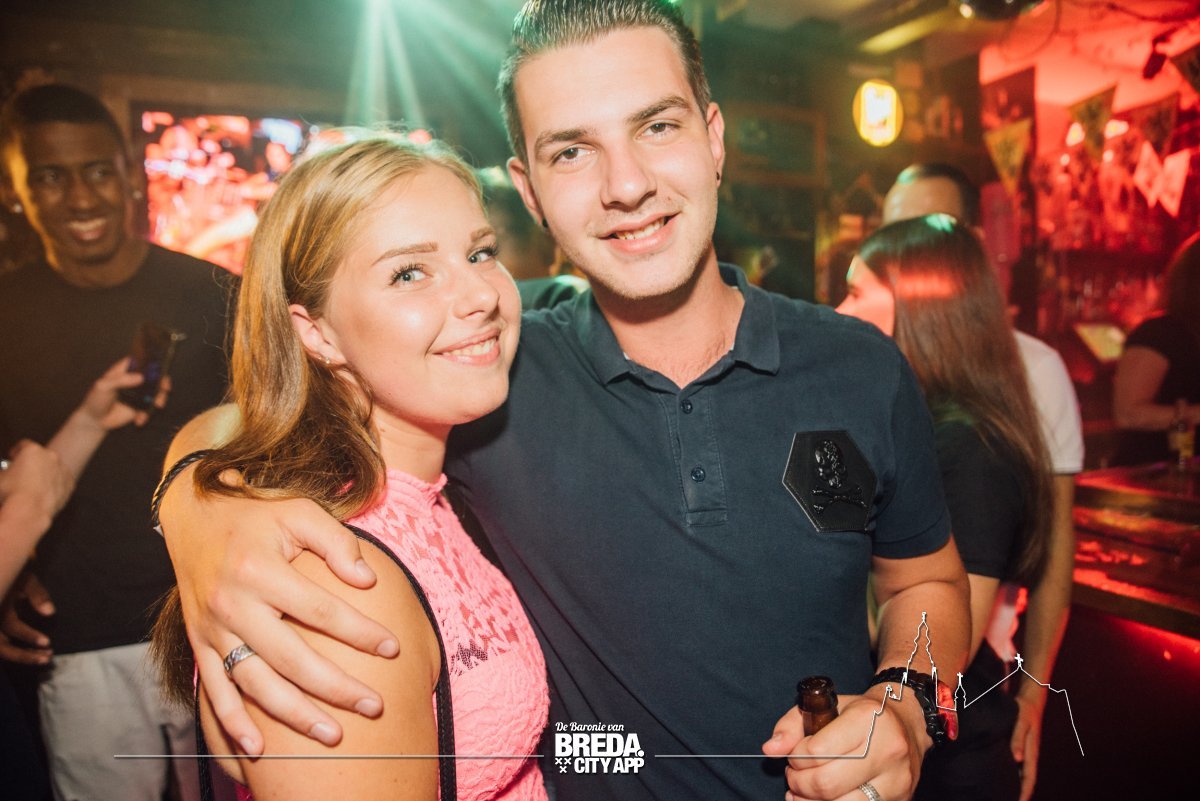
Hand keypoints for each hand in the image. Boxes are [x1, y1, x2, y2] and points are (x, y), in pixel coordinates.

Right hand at [0, 441, 72, 512]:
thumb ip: (4, 471)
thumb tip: (5, 473)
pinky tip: (45, 493)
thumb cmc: (13, 493)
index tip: (14, 456)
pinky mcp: (70, 483)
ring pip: (53, 468)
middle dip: (33, 463)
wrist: (30, 510)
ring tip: (34, 486)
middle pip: (41, 456)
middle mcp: (50, 456)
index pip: (24, 445)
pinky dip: (55, 485)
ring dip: (46, 473)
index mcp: (32, 451)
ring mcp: (62, 469)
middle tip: (24, 473)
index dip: (17, 451)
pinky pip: (62, 481)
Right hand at [0, 571, 53, 664]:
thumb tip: (50, 612)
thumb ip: (37, 595)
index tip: (47, 642)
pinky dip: (16, 652)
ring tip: (45, 658)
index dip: (28, 635)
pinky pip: (2, 646)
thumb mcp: (24, 580)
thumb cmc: (11, 575)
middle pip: (1, 646)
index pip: (10, 626)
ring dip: (21, 656)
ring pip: (0, 649)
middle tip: (47, 658)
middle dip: (23, 655)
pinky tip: (33, 653)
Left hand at [79, 357, 170, 430]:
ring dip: (159, 399)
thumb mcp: (104, 386)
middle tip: (165, 387)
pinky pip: (150, 409)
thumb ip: (121, 380)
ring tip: (157, 405)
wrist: (95, 420)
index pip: (141, 362)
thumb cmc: (96, 399)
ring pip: (156, 393)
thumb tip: (141, 378)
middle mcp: (134, 381)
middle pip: (154, 377)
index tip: (159, 367)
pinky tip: (138, 420)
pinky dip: (147, 415)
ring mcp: (138, 394)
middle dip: (163, 382)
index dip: (152, 362)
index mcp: (124, 371)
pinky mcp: (140, 407)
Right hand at [160, 476, 399, 754]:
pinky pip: (215, 691)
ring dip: (294, 716)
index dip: (360, 632)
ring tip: (332, 735)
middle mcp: (233, 605)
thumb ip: (336, 542)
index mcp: (260, 571)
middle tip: (374, 705)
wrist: (193, 516)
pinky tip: (258, 748)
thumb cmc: (256, 515)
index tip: (392, 648)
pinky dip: (233, 722)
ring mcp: (213, 629)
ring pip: (256, 684)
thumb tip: (368, 581)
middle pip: (291, 659)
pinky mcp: (200, 643)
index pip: (321, 611)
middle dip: (335, 688)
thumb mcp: (299, 512)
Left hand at [763, 687, 927, 800]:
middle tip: (793, 777)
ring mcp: (897, 779)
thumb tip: (770, 750)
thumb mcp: (826, 706)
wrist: (907, 722)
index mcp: (867, 719)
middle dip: (799, 783)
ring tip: (803, 792)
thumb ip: (792, 725)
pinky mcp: (901, 799)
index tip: (794, 755)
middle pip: (827, 784)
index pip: (817, 751)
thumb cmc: (860, 714)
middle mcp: (887, 749)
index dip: (796, 758)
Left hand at [1011, 693, 1044, 800]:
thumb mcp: (1021, 723)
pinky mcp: (1021, 747)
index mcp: (1031, 753)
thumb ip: (1018, 739)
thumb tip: (1017, 759)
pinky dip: (1012, 774)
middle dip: (1020, 794)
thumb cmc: (1025, 711)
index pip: (1029, 779)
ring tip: (1004, 796)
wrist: (1030, 700)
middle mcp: (1029, 755)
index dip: (1024, 793)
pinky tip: (1003, 777)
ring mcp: (1026, 752)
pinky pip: (1018, 765)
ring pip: (1022, 774)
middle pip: (1026, 780)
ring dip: (1015, 785)